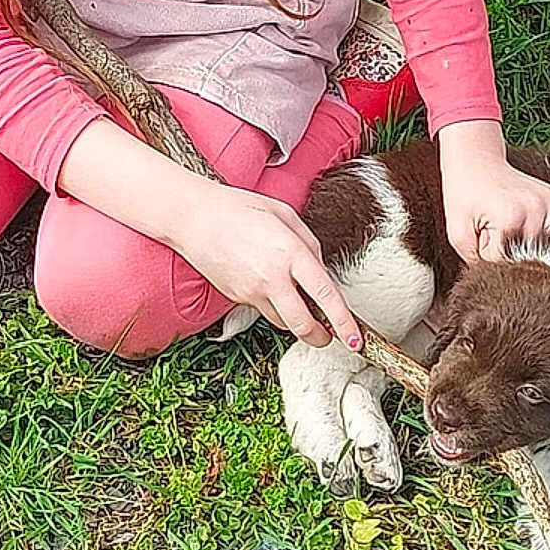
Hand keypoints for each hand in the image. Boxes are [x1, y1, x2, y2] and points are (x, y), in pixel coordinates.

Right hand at [174, 185, 363, 349]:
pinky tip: (274, 289)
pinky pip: (264, 311)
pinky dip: (276, 308)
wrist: (194, 217)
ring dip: (297, 322)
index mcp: (290, 253)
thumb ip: (309, 243)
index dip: (344, 324)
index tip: (355, 341)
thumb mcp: (284, 214)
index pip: (326, 296)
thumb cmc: (238, 208)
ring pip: (284, 323)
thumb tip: (320, 269)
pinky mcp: (237, 298)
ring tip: (300, 304)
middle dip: (321, 337)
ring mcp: (252, 291)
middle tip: (329, 336)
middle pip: (303, 326)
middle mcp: (272, 278)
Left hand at [438, 119, 549, 264]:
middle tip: (496, 239)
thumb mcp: (457, 231)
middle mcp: (536, 211)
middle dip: (513, 256)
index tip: (482, 244)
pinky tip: (535, 231)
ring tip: (516, 236)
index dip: (489, 259)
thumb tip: (497, 282)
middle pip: (532, 257)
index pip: (505, 262)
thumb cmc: (464, 195)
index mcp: (510, 218)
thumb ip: (474, 261)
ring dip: (536, 249)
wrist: (476, 161)